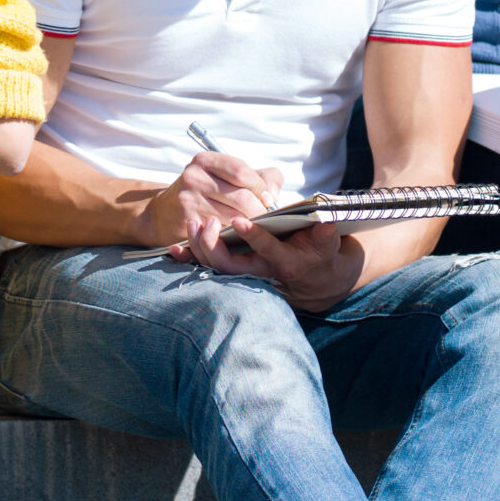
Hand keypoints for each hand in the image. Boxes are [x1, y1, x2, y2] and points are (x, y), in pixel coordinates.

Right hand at [135, 150, 281, 252]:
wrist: (163, 215)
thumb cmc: (206, 193)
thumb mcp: (227, 177)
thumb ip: (260, 178)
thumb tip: (273, 195)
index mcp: (205, 161)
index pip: (242, 171)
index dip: (261, 188)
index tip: (268, 200)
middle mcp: (194, 177)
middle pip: (242, 198)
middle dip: (259, 212)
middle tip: (265, 219)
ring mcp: (188, 201)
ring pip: (234, 219)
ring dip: (248, 227)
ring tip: (252, 227)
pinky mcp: (188, 224)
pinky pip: (221, 233)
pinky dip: (233, 237)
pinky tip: (236, 236)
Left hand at [185, 215, 362, 315]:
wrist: (313, 279)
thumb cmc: (317, 252)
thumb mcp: (326, 242)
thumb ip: (324, 232)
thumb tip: (325, 222)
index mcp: (284, 262)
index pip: (268, 251)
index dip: (254, 238)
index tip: (240, 221)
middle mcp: (261, 272)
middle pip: (231, 266)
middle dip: (214, 246)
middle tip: (207, 222)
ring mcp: (244, 274)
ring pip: (216, 268)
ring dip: (200, 248)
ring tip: (193, 222)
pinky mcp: (232, 272)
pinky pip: (206, 268)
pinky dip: (189, 259)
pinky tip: (173, 248)